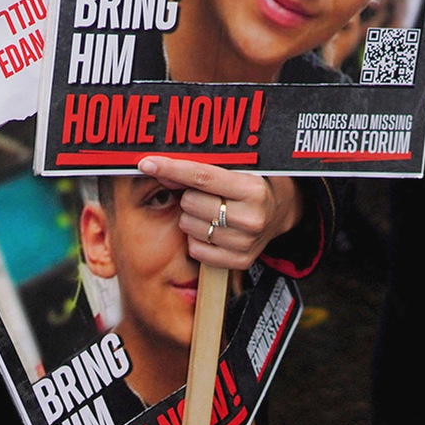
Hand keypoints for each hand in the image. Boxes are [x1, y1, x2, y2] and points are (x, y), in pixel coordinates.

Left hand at [138, 157, 299, 271]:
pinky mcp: (239, 261)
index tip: (145, 163)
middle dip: (189, 195)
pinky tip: (213, 228)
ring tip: (212, 210)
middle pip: (190, 203)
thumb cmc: (250, 183)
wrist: (279, 211)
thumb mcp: (235, 167)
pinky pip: (195, 249)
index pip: (201, 177)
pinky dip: (197, 238)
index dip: (170, 168)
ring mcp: (246, 242)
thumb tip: (159, 169)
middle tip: (205, 193)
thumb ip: (200, 168)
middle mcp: (251, 217)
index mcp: (252, 188)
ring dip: (192, 216)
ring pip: (188, 226)